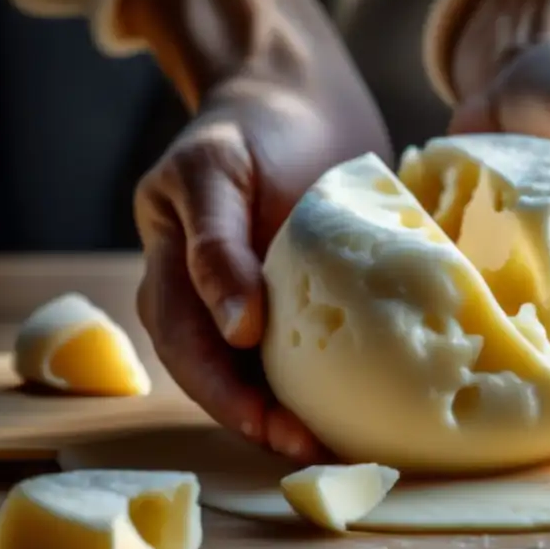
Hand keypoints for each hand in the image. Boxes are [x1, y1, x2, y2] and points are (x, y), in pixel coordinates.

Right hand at [126, 0, 390, 460]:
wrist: (295, 97)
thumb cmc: (248, 126)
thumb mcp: (214, 171)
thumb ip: (214, 244)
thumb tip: (235, 330)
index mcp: (175, 281)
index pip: (193, 356)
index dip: (231, 400)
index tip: (280, 430)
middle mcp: (213, 304)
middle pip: (230, 381)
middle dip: (270, 423)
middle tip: (324, 452)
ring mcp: (262, 303)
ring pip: (272, 375)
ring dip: (304, 412)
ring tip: (353, 445)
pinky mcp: (308, 298)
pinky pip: (318, 346)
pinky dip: (339, 376)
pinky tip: (375, 397)